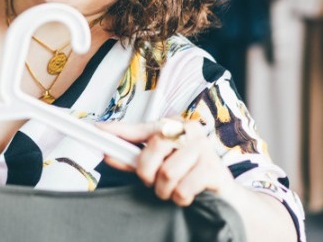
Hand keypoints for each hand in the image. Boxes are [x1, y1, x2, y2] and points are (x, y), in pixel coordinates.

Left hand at [98, 118, 237, 205]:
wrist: (224, 195)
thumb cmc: (186, 174)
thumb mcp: (157, 164)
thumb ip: (133, 159)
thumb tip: (108, 153)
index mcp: (172, 125)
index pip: (140, 128)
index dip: (118, 131)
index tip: (98, 130)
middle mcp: (188, 131)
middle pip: (153, 149)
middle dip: (148, 173)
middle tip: (154, 182)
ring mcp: (203, 148)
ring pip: (167, 173)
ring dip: (164, 190)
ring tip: (172, 190)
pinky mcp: (213, 169)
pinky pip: (183, 188)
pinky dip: (180, 198)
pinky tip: (187, 195)